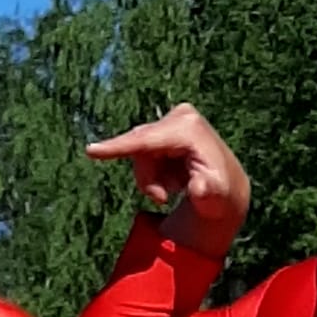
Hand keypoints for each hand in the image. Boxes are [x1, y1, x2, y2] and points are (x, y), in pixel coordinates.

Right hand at [87, 103, 250, 259]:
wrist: (225, 188)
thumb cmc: (219, 195)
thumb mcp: (216, 200)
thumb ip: (207, 194)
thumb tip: (200, 187)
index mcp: (190, 130)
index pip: (147, 140)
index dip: (118, 147)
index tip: (91, 151)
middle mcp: (181, 117)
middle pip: (139, 148)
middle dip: (147, 178)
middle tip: (163, 199)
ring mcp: (173, 118)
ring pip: (137, 151)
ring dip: (150, 177)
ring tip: (173, 189)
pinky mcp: (166, 125)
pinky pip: (141, 151)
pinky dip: (152, 171)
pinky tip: (173, 176)